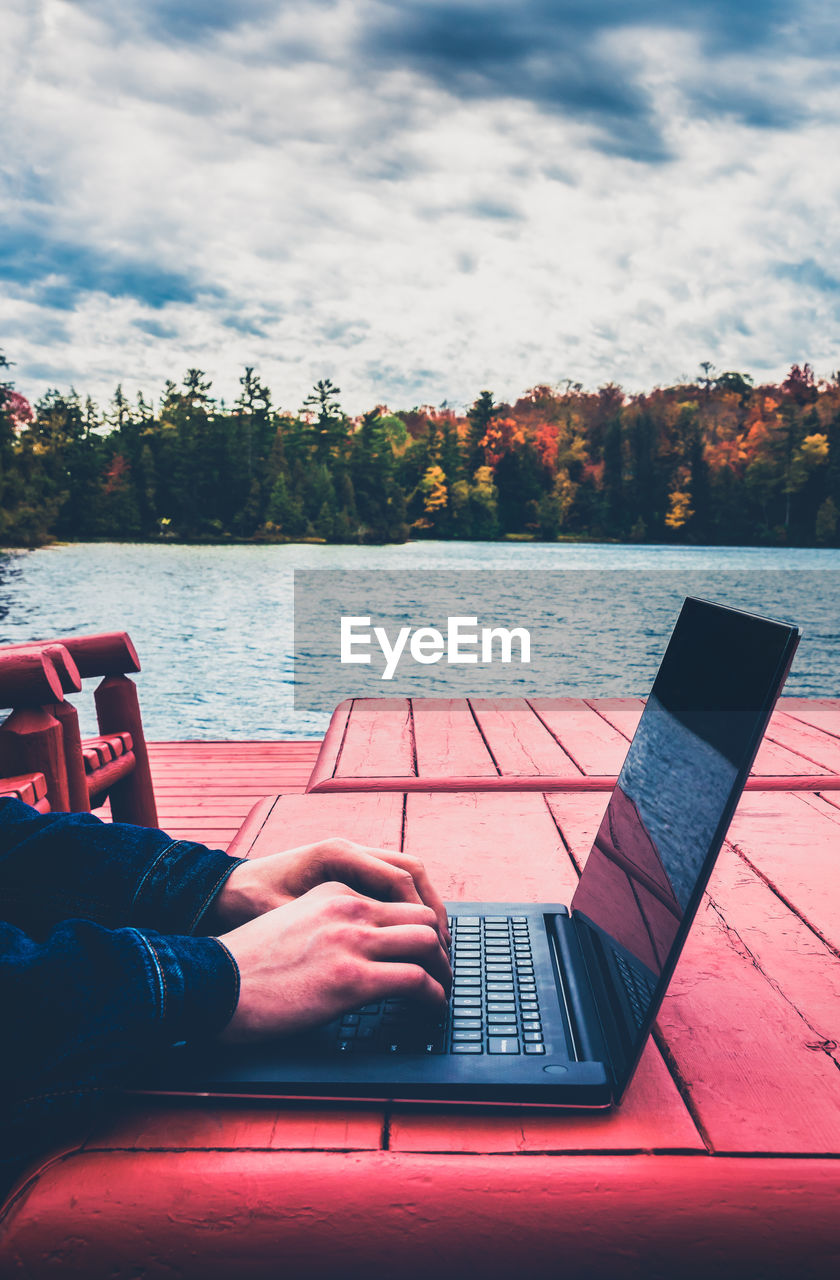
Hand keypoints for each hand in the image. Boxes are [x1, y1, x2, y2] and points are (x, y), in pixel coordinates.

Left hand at [214, 836, 449, 944]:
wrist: (225, 890)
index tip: (434, 947)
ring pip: (405, 875)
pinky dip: (407, 907)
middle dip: (432, 908)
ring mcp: (351, 860)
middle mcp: (349, 850)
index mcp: (337, 854)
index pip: (397, 878)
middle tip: (444, 949)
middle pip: (410, 870)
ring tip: (437, 945)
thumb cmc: (247, 902)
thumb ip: (320, 925)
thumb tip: (365, 947)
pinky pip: (390, 884)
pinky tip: (410, 937)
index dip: (421, 913)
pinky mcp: (349, 874)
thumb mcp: (279, 915)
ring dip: (424, 906)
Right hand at [217, 881, 451, 1040]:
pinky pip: (416, 981)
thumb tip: (352, 950)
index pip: (395, 900)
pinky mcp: (353, 979)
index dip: (415, 928)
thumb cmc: (245, 965)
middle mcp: (349, 908)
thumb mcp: (290, 923)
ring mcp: (352, 941)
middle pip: (421, 917)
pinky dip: (433, 997)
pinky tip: (430, 1009)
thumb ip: (326, 925)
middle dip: (438, 945)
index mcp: (334, 892)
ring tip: (441, 991)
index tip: (421, 949)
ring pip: (427, 944)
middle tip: (440, 971)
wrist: (211, 984)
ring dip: (442, 971)